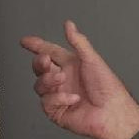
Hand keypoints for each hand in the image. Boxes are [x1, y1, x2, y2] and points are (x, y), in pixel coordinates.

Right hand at [18, 21, 138, 138]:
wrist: (112, 112)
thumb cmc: (108, 88)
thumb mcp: (92, 59)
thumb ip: (78, 42)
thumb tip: (69, 25)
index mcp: (71, 65)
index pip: (50, 52)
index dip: (37, 46)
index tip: (26, 41)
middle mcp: (64, 79)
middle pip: (40, 68)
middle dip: (39, 63)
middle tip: (45, 61)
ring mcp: (59, 95)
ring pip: (39, 85)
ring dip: (49, 80)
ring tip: (62, 79)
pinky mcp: (57, 111)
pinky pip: (47, 102)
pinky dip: (59, 98)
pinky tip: (73, 98)